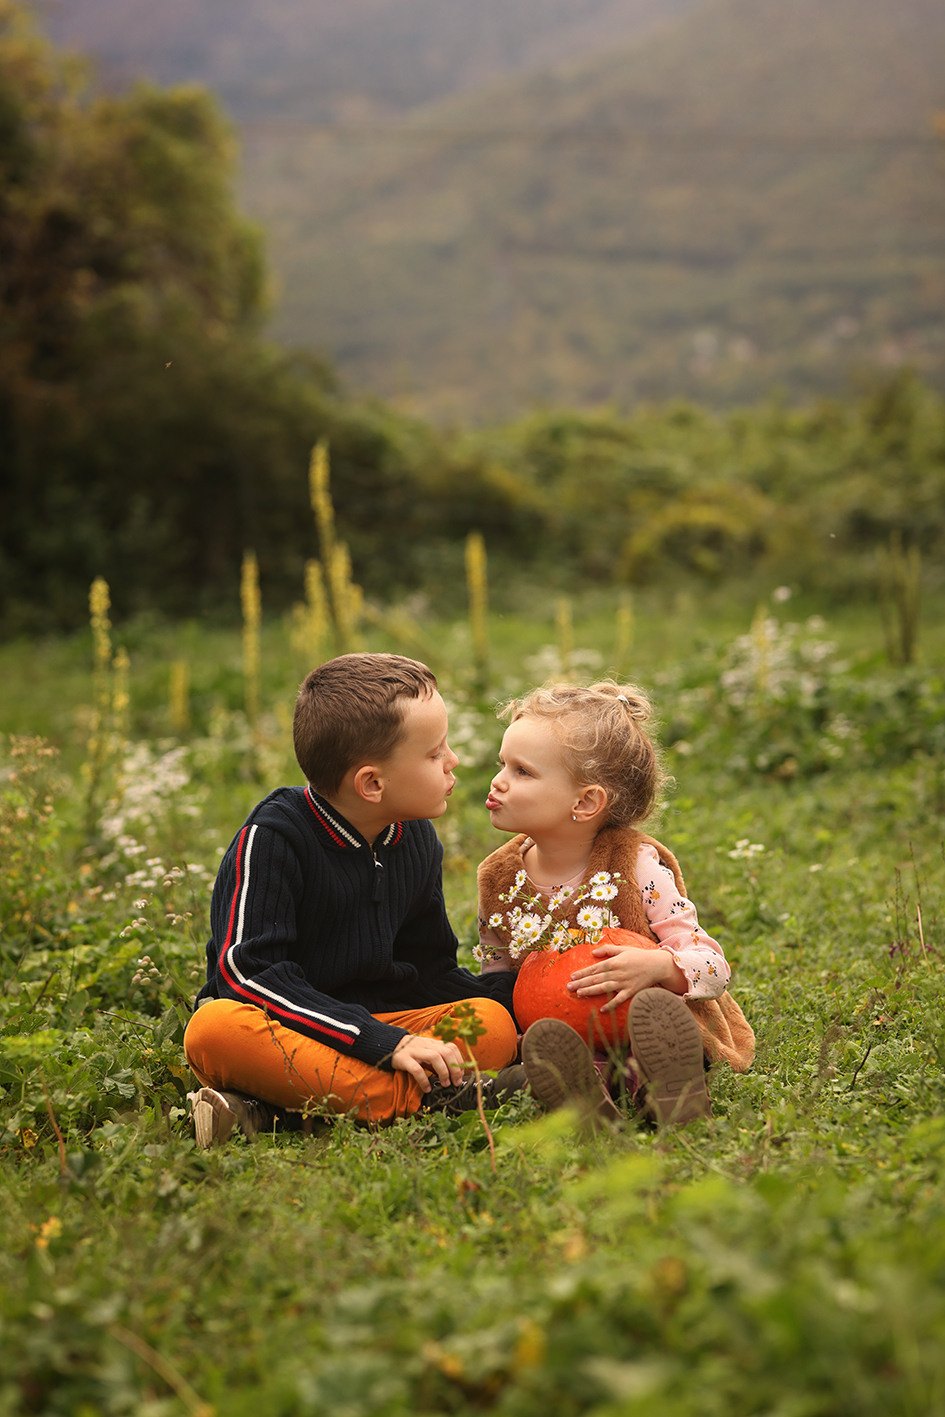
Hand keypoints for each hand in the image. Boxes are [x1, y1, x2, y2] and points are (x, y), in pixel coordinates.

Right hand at [391, 1033, 465, 1091]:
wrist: (391, 1045)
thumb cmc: (413, 1051)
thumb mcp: (427, 1050)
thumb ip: (439, 1057)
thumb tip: (454, 1072)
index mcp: (433, 1043)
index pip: (452, 1047)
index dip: (459, 1061)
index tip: (461, 1074)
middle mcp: (426, 1045)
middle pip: (446, 1052)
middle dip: (454, 1068)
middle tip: (455, 1082)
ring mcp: (415, 1051)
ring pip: (434, 1057)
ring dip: (443, 1072)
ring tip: (445, 1084)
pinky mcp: (404, 1059)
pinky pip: (416, 1069)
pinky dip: (424, 1080)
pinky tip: (427, 1089)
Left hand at [567, 941, 683, 1011]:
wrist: (657, 965)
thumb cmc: (638, 956)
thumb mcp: (623, 949)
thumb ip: (607, 950)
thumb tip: (593, 953)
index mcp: (614, 962)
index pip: (595, 968)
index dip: (583, 972)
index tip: (572, 976)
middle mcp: (617, 972)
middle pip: (596, 978)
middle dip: (582, 982)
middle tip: (569, 987)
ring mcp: (624, 983)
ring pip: (605, 988)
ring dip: (591, 991)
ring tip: (580, 994)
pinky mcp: (631, 991)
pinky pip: (619, 999)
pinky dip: (611, 1004)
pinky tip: (602, 1009)